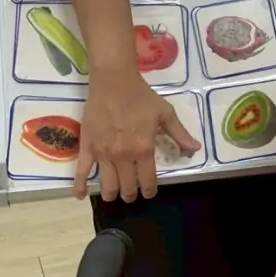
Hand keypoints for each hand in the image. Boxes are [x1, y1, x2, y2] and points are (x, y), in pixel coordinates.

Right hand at [74, 69, 197, 201]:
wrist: (114, 81)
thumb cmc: (141, 97)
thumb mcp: (165, 113)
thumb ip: (180, 134)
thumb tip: (195, 149)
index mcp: (143, 150)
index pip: (147, 182)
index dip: (150, 191)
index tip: (149, 191)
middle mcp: (123, 156)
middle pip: (127, 188)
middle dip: (131, 195)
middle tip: (132, 193)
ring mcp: (103, 153)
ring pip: (107, 185)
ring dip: (112, 194)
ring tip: (115, 194)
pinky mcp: (87, 147)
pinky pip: (81, 171)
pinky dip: (79, 186)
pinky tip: (79, 195)